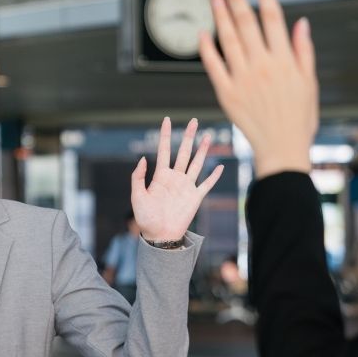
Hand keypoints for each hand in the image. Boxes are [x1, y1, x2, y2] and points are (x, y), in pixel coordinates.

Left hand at [131, 117, 223, 241]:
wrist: (159, 236)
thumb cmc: (146, 218)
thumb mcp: (137, 196)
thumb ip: (138, 177)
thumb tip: (144, 158)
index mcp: (160, 176)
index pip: (163, 150)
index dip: (165, 135)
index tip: (166, 120)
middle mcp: (175, 178)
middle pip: (183, 152)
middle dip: (188, 137)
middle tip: (193, 121)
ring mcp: (186, 187)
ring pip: (196, 163)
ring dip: (202, 150)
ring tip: (207, 136)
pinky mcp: (195, 197)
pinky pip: (207, 184)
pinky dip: (214, 176)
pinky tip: (220, 167)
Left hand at [199, 0, 317, 177]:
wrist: (281, 149)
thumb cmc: (299, 119)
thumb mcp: (309, 83)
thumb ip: (303, 51)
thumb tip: (301, 23)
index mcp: (284, 61)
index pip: (273, 19)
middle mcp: (263, 66)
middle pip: (247, 25)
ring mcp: (243, 79)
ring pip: (229, 41)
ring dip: (221, 17)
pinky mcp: (227, 94)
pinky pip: (214, 67)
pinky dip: (207, 49)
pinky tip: (202, 34)